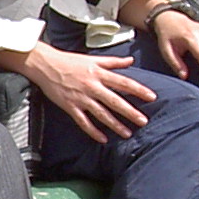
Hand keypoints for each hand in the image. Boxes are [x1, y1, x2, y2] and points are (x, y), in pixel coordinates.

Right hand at [22, 44, 154, 140]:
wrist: (46, 65)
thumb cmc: (70, 61)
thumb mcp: (93, 59)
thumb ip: (114, 62)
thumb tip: (131, 61)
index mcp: (99, 74)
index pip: (123, 82)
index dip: (139, 90)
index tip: (152, 97)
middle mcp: (92, 87)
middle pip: (115, 101)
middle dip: (130, 112)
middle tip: (143, 121)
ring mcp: (81, 98)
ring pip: (101, 114)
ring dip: (115, 125)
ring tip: (127, 134)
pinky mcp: (70, 106)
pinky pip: (83, 122)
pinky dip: (93, 131)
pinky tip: (103, 139)